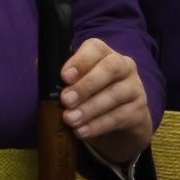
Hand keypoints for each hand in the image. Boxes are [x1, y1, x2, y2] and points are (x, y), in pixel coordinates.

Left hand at [59, 38, 151, 166]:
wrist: (121, 121)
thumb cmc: (91, 94)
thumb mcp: (76, 82)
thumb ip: (58, 72)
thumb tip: (39, 65)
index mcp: (104, 53)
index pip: (95, 48)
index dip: (80, 61)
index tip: (64, 76)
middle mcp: (124, 66)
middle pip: (110, 68)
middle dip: (86, 85)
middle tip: (65, 100)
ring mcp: (135, 88)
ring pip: (114, 95)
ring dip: (90, 109)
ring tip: (70, 120)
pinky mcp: (139, 111)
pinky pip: (120, 117)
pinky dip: (98, 125)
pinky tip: (82, 131)